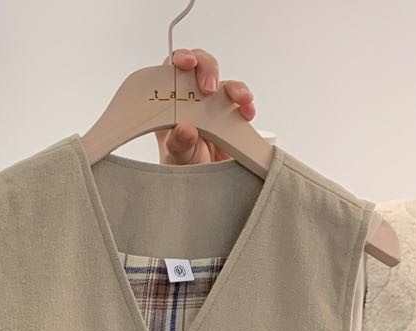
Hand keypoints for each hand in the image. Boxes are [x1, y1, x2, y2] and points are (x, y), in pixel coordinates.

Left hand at [158, 48, 256, 164]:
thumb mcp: (176, 157)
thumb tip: (185, 128)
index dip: (179, 59)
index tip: (186, 63)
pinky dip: (246, 103)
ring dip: (233, 87)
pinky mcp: (229, 113)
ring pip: (223, 82)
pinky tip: (246, 113)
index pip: (170, 70)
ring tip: (239, 100)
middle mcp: (189, 99)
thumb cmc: (182, 166)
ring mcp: (211, 105)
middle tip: (209, 87)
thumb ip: (178, 143)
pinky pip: (240, 99)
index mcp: (169, 105)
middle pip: (199, 65)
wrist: (203, 186)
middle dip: (207, 67)